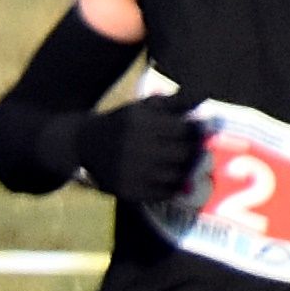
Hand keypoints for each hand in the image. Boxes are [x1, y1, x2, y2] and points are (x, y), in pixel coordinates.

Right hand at [86, 96, 205, 219]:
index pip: (185, 130)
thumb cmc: (123, 122)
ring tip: (184, 164)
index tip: (199, 132)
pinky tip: (170, 179)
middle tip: (196, 150)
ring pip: (176, 176)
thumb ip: (175, 102)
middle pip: (184, 154)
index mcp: (141, 123)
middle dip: (193, 152)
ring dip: (185, 171)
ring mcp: (131, 172)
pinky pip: (162, 194)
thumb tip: (204, 96)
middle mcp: (135, 148)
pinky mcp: (127, 190)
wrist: (85, 144)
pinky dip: (171, 187)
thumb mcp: (145, 106)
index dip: (197, 131)